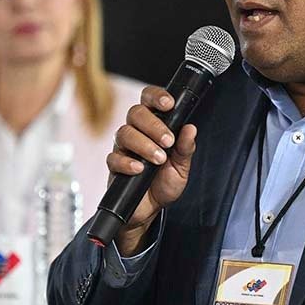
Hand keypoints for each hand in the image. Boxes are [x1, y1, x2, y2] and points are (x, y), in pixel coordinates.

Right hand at [105, 85, 196, 255]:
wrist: (150, 208)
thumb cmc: (164, 182)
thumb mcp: (181, 166)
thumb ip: (185, 148)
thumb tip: (191, 128)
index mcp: (153, 125)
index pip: (149, 100)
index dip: (157, 96)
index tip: (169, 104)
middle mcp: (136, 132)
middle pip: (136, 113)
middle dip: (154, 126)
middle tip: (168, 142)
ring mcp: (123, 147)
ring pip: (125, 133)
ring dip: (144, 145)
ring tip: (159, 159)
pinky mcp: (114, 165)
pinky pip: (114, 158)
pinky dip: (127, 162)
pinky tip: (139, 169)